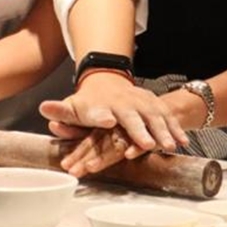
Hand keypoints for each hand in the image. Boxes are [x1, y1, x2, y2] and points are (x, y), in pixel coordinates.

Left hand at [39, 73, 186, 175]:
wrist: (110, 80)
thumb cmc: (92, 101)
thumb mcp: (75, 105)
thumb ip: (61, 110)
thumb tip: (43, 108)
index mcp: (105, 105)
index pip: (104, 114)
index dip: (105, 117)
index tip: (108, 122)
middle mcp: (125, 104)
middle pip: (133, 118)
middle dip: (140, 131)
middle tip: (145, 145)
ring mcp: (143, 104)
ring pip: (155, 118)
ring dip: (162, 132)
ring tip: (170, 146)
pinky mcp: (156, 107)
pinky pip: (168, 119)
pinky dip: (176, 130)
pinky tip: (183, 142)